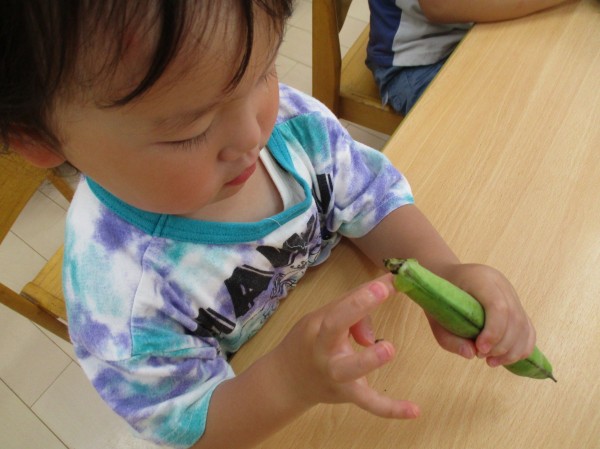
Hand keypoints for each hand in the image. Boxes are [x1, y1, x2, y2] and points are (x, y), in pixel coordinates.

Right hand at [271, 275, 419, 418]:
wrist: (286, 381)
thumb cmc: (309, 342)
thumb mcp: (321, 320)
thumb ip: (351, 309)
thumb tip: (383, 296)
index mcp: (317, 326)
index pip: (339, 305)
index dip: (362, 293)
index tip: (386, 279)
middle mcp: (323, 349)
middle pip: (334, 326)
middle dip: (357, 307)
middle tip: (382, 290)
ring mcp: (335, 375)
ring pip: (350, 369)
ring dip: (368, 359)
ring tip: (388, 347)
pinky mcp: (347, 395)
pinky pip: (369, 403)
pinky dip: (391, 409)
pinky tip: (415, 410)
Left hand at [427, 264, 535, 367]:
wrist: (445, 278)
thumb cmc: (438, 299)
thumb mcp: (434, 319)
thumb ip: (449, 339)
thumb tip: (471, 354)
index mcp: (479, 279)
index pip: (498, 306)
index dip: (494, 332)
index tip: (480, 350)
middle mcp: (500, 283)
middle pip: (514, 318)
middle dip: (502, 345)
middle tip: (481, 356)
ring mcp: (510, 292)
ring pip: (524, 325)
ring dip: (512, 350)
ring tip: (491, 362)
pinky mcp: (515, 304)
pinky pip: (527, 328)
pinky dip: (520, 347)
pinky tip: (504, 358)